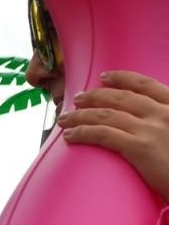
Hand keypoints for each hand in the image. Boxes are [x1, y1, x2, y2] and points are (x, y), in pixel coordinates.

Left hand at [59, 70, 168, 202]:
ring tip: (65, 119)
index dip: (122, 78)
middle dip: (95, 96)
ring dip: (81, 115)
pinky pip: (104, 135)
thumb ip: (164, 123)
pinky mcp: (140, 148)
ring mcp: (151, 129)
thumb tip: (146, 124)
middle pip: (121, 98)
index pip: (146, 85)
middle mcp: (163, 113)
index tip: (104, 76)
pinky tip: (70, 136)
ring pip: (107, 115)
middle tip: (77, 99)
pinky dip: (83, 133)